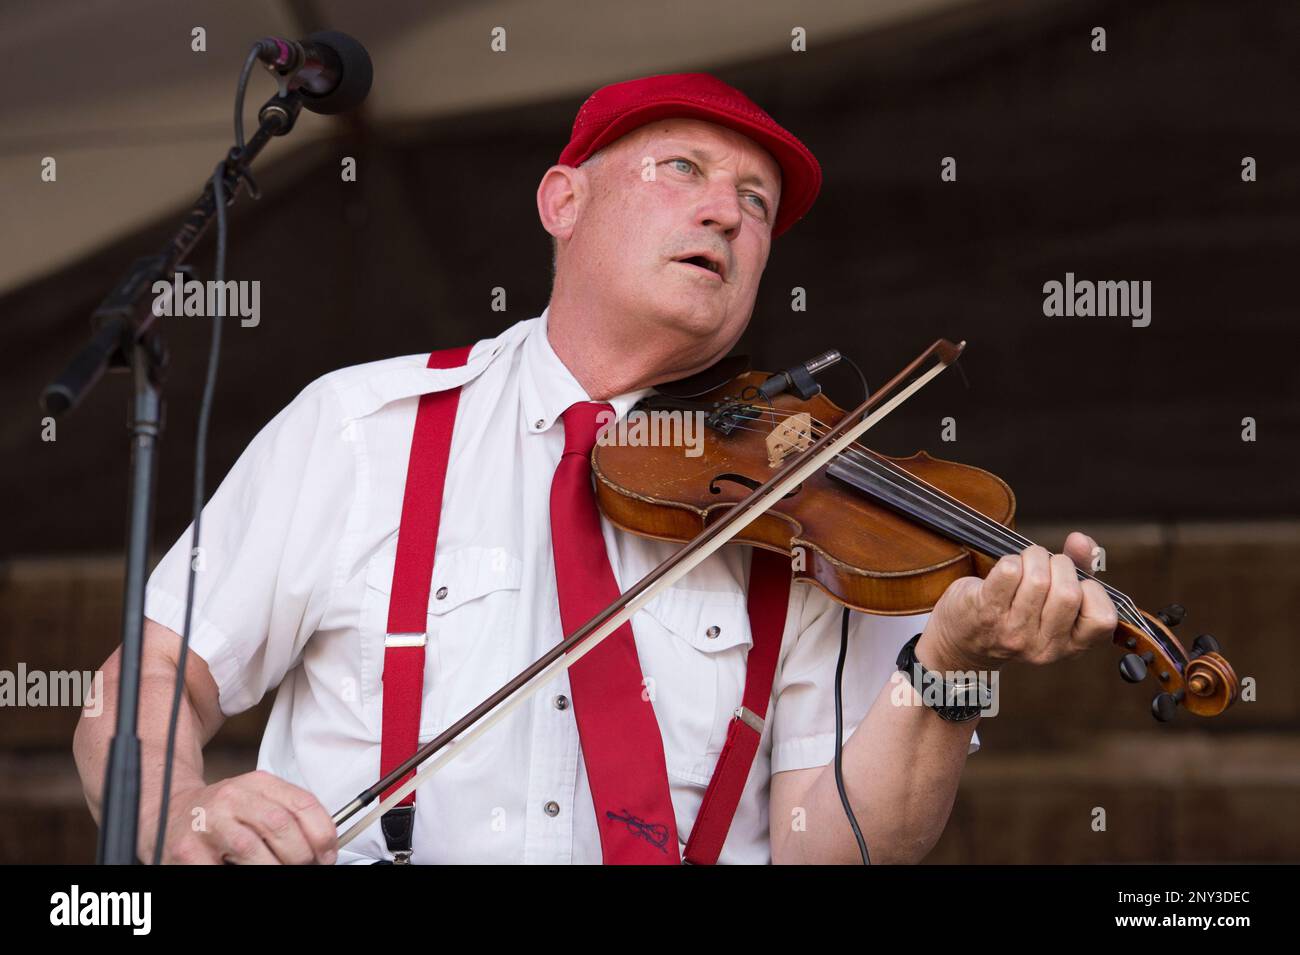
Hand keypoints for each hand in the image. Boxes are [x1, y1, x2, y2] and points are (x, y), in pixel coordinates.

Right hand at [154, 770, 338, 864]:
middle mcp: (232, 797)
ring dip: (275, 869)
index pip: (302, 804)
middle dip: (300, 856)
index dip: (322, 834)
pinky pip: (223, 870)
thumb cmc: (220, 815)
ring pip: (253, 850)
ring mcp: (208, 823)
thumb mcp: (257, 802)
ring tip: (280, 874)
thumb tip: (322, 848)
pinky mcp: (187, 850)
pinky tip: (244, 873)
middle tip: (305, 868)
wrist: (166, 813)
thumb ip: (288, 816)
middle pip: (280, 826)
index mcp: (257, 783)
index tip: (327, 855)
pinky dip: (242, 875)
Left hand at [919, 531, 1118, 672]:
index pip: (1102, 619)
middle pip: (1068, 592)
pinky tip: (1006, 570)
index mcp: (1068, 647)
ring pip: (1038, 578)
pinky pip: (1009, 571)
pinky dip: (1011, 560)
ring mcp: (1012, 631)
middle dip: (1059, 564)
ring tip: (1025, 563)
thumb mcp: (1053, 602)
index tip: (1076, 585)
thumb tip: (1082, 541)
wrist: (961, 641)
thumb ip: (1079, 570)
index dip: (1093, 591)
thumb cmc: (1016, 614)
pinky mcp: (985, 611)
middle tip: (1046, 566)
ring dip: (1033, 558)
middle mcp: (1042, 646)